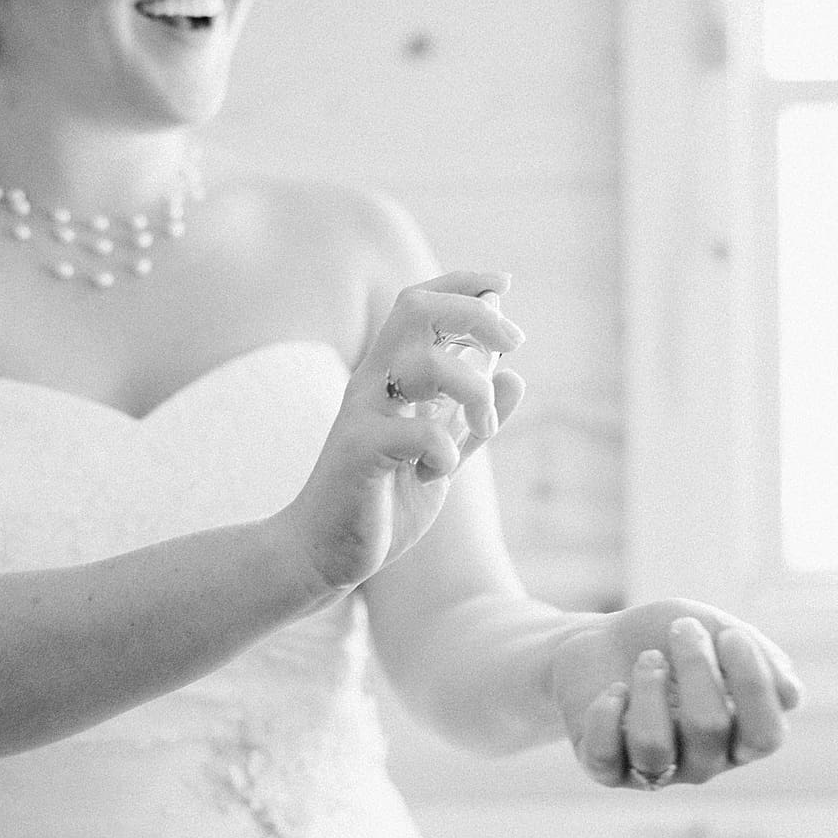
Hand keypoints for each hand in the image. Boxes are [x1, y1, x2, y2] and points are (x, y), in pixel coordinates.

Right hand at [277, 270, 526, 591]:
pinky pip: (418, 433)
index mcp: (388, 377)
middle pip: (418, 311)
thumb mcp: (438, 453)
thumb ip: (471, 417)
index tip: (504, 283)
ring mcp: (362, 415)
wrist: (323, 554)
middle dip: (475, 314)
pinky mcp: (359, 454)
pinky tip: (437, 473)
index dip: (462, 284)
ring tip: (485, 430)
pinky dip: (445, 450)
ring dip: (475, 391)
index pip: (420, 304)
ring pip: (426, 365)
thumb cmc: (378, 503)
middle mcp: (372, 384)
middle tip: (515, 340)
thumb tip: (513, 373)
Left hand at [551, 599, 802, 789]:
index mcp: (740, 736)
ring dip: (648, 688)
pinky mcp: (605, 768)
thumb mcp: (714, 628)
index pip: (765, 735)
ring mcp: (653, 770)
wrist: (600, 641)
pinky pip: (605, 759)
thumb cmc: (667, 638)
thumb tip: (791, 697)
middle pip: (709, 728)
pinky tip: (614, 689)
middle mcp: (703, 762)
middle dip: (695, 667)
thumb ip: (758, 656)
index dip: (753, 686)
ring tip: (646, 659)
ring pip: (654, 747)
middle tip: (681, 628)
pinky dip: (606, 716)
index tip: (730, 634)